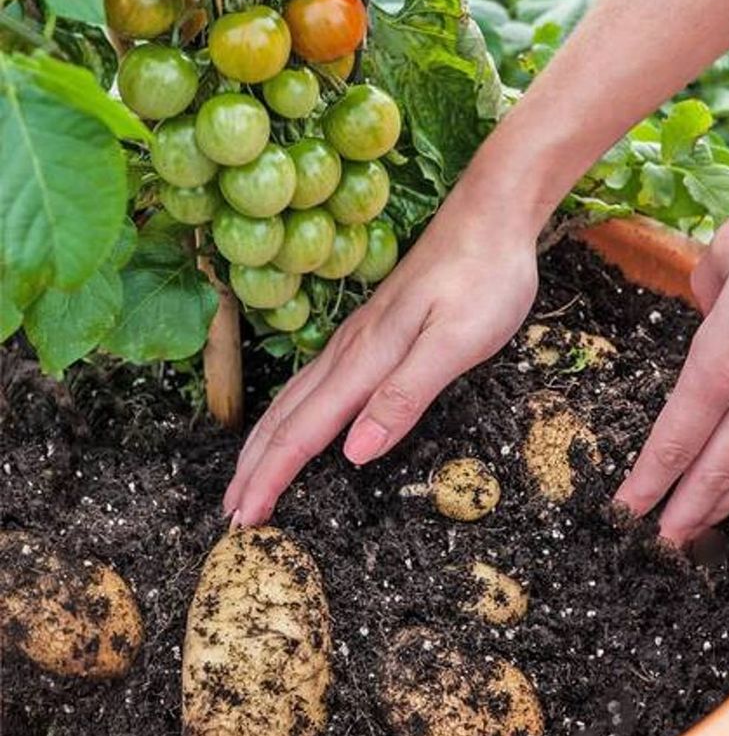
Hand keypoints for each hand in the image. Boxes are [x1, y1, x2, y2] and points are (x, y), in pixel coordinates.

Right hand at [223, 178, 540, 526]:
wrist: (490, 216)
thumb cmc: (482, 278)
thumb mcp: (455, 343)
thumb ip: (403, 397)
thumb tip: (354, 454)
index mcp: (365, 359)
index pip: (303, 431)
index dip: (271, 477)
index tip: (244, 519)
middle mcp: (350, 350)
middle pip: (286, 418)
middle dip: (253, 467)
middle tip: (230, 513)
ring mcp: (356, 339)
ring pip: (294, 399)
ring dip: (265, 443)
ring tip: (246, 477)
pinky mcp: (370, 332)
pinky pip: (313, 383)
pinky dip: (290, 415)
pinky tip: (293, 420)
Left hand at [616, 188, 728, 543]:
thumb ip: (707, 287)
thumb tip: (709, 307)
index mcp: (723, 361)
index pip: (675, 438)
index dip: (649, 480)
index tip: (626, 511)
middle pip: (713, 468)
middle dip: (683, 512)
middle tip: (659, 548)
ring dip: (722, 503)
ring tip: (698, 531)